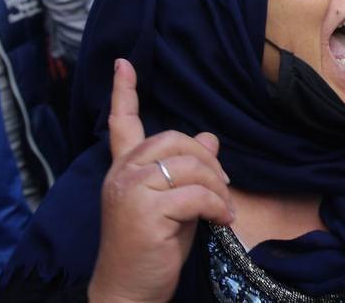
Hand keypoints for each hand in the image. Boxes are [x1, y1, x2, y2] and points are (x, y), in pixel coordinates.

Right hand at [88, 59, 233, 302]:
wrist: (128, 291)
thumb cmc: (151, 248)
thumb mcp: (173, 202)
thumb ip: (185, 171)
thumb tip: (210, 137)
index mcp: (123, 169)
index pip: (123, 123)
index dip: (124, 93)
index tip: (124, 63)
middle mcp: (122, 174)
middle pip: (176, 139)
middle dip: (208, 161)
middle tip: (221, 189)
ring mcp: (130, 190)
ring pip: (190, 166)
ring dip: (217, 187)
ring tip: (222, 210)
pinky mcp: (145, 210)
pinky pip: (197, 194)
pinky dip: (218, 207)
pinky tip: (223, 220)